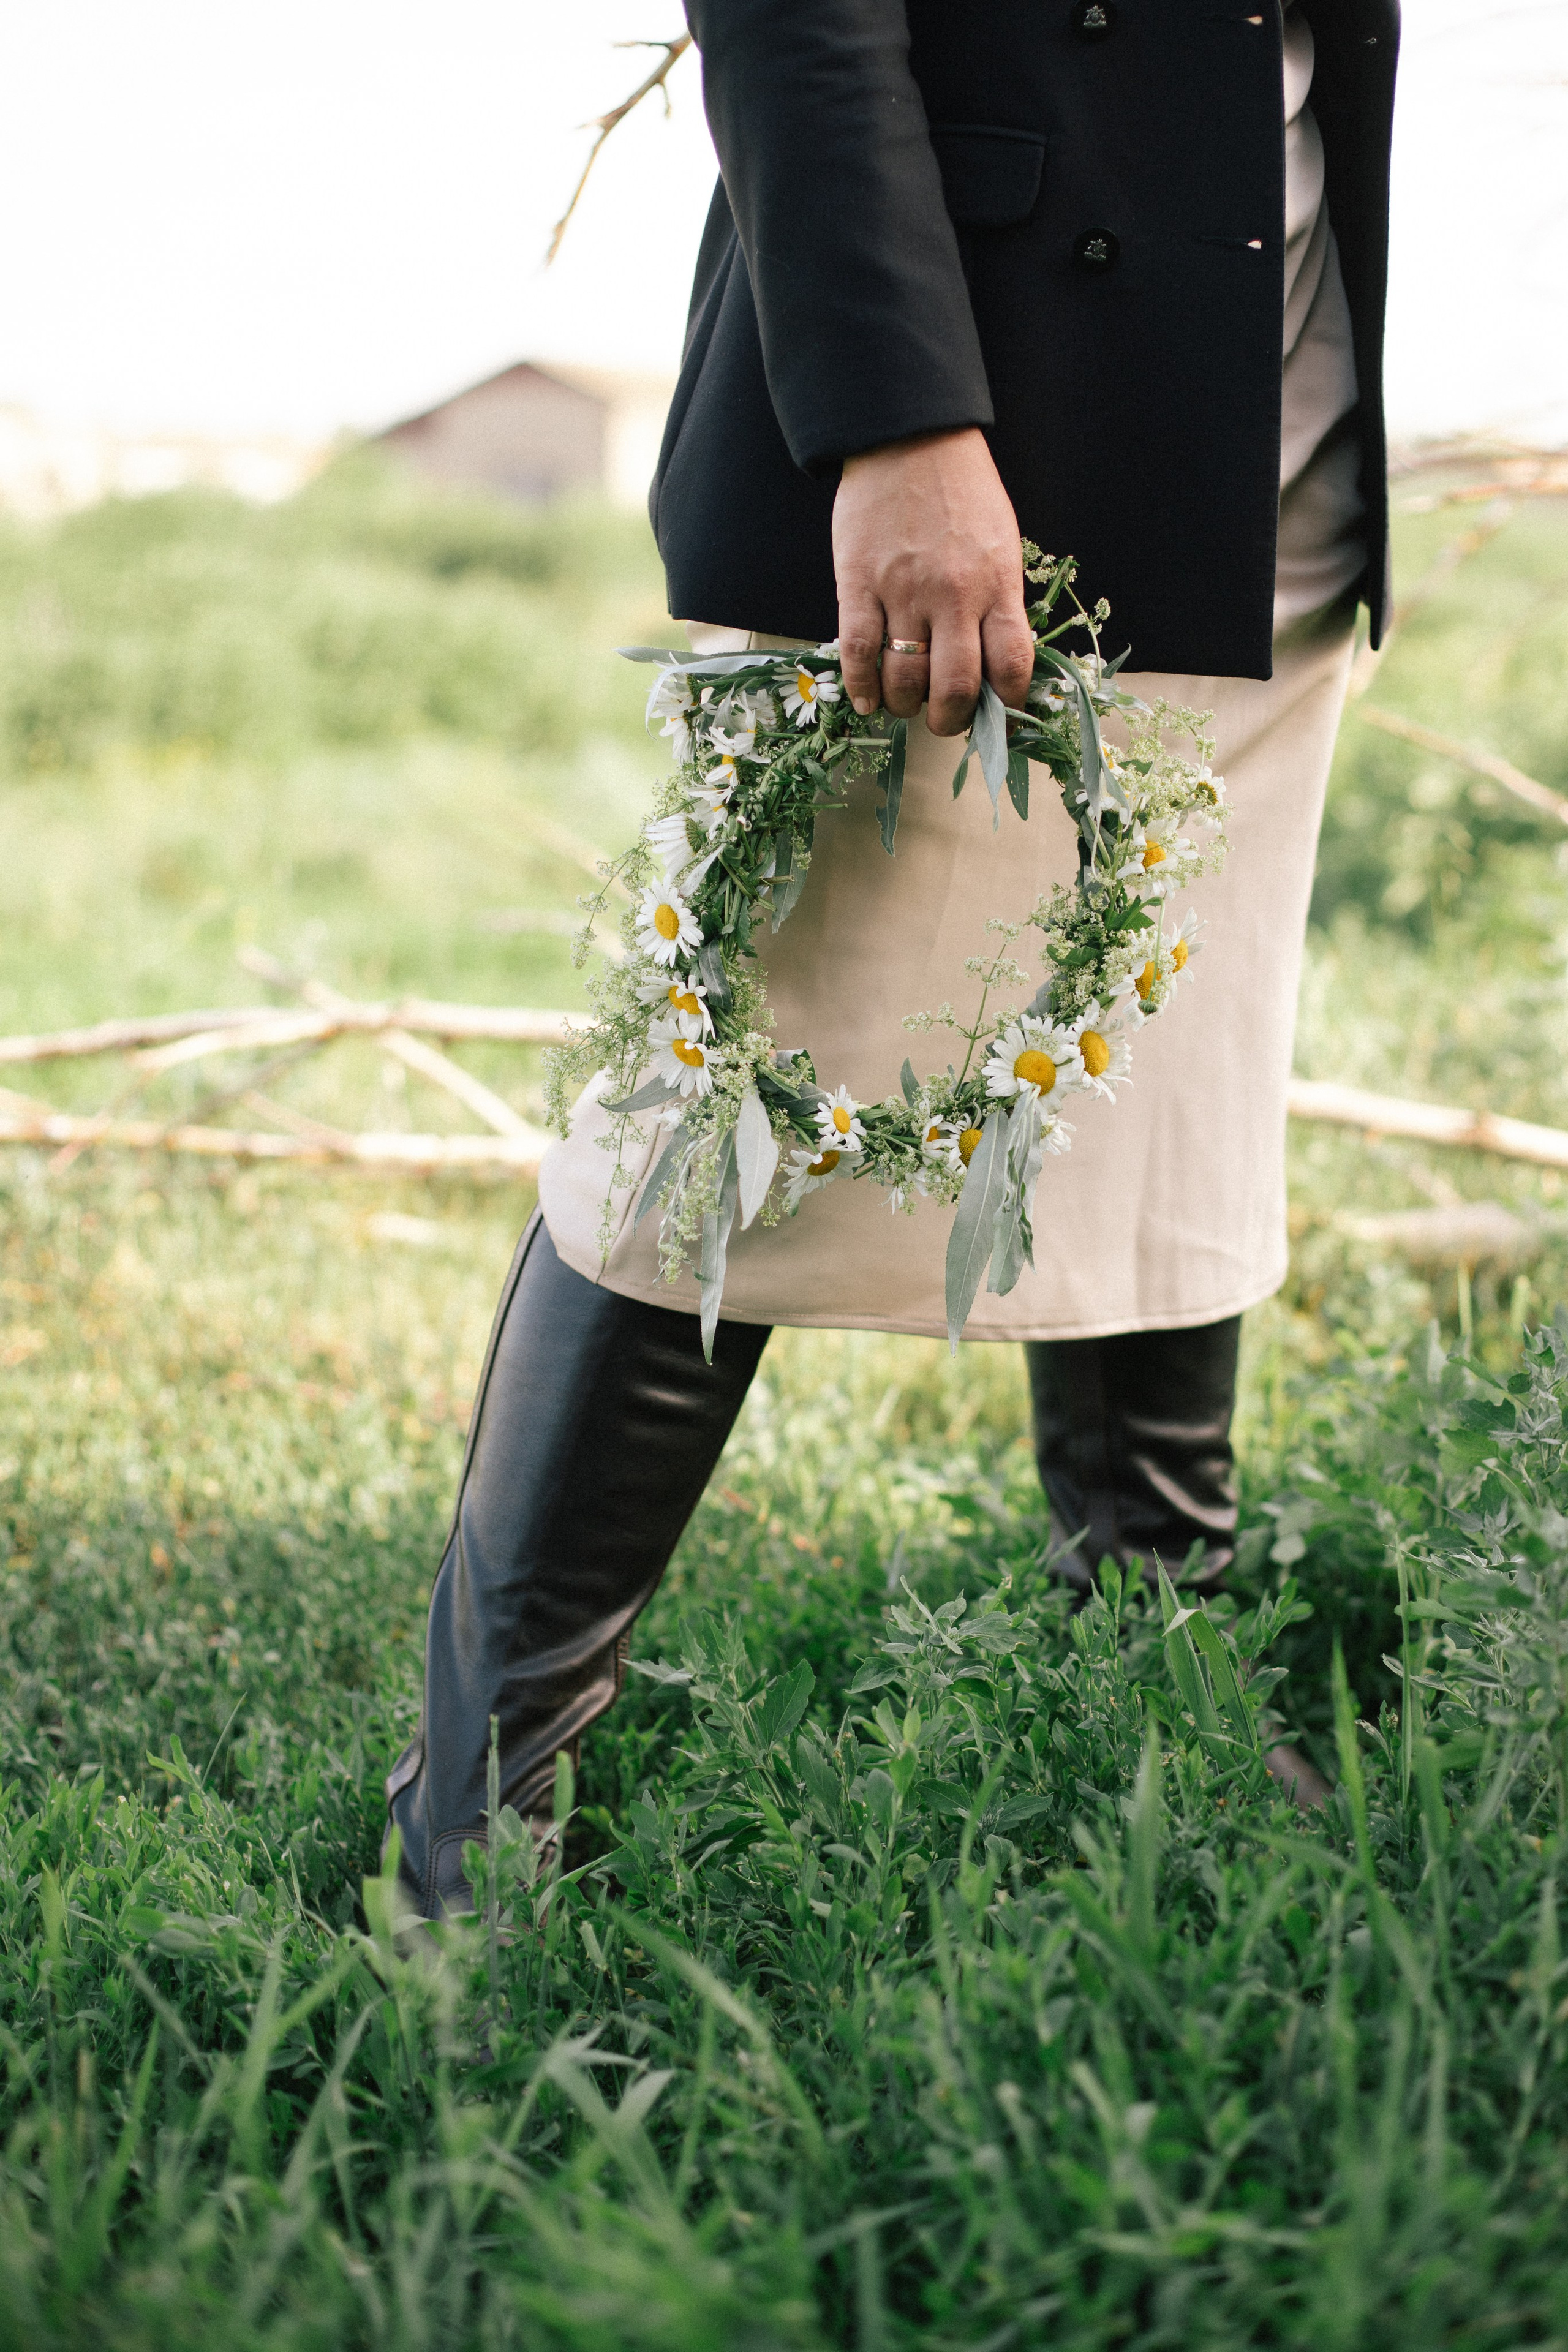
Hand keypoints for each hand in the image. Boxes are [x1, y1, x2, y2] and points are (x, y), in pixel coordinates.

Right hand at [832, 427, 1034, 736]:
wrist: (909, 435)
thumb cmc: (961, 490)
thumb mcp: (1002, 542)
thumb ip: (999, 600)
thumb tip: (992, 662)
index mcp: (997, 584)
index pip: (1011, 666)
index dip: (1005, 701)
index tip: (993, 706)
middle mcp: (953, 595)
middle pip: (956, 687)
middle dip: (950, 718)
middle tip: (942, 718)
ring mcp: (903, 591)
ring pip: (905, 678)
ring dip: (905, 704)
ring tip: (903, 701)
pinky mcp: (858, 583)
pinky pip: (859, 652)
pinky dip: (861, 686)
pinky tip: (867, 698)